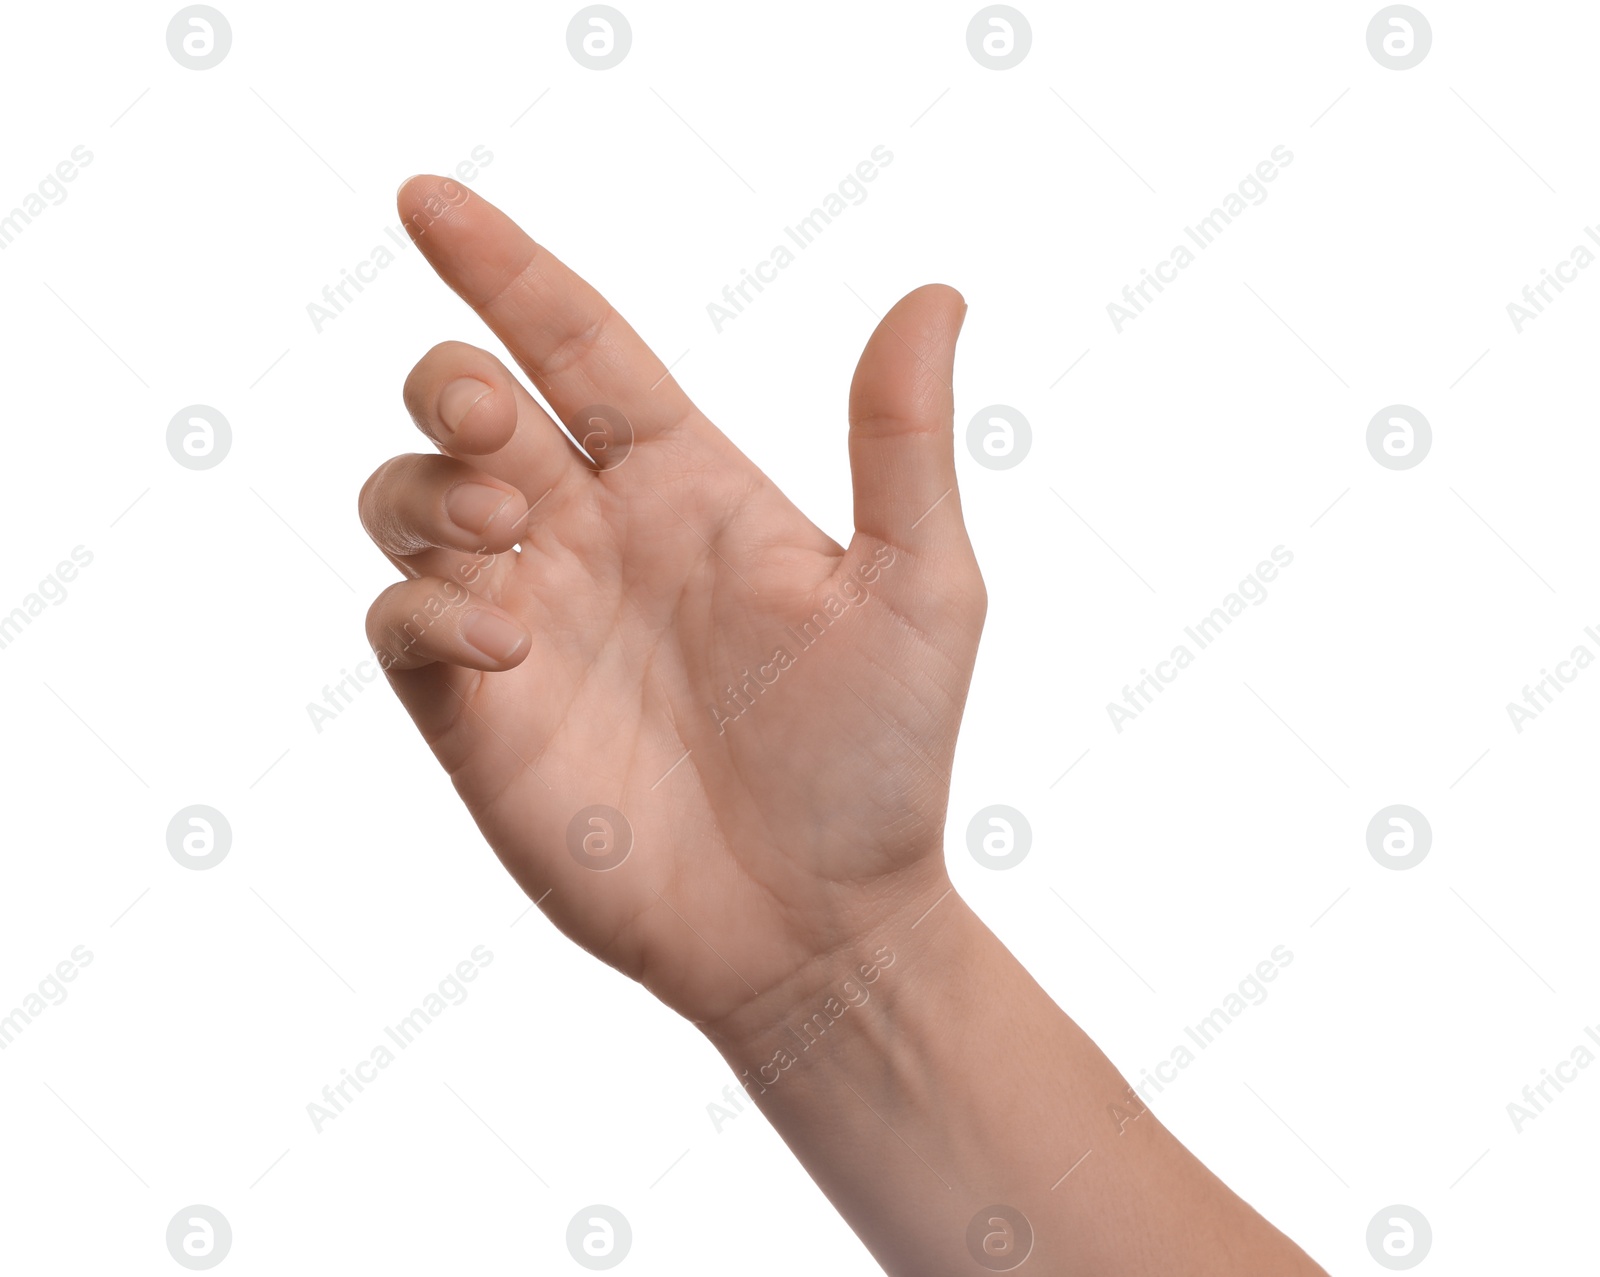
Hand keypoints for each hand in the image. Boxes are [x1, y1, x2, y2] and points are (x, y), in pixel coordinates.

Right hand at [361, 176, 983, 1033]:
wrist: (820, 922)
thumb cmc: (879, 758)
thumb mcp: (917, 588)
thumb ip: (901, 441)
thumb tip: (936, 293)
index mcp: (686, 483)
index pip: (575, 341)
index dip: (500, 266)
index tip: (425, 200)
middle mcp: (594, 536)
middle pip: (466, 403)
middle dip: (451, 381)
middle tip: (498, 428)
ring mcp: (530, 620)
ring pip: (405, 498)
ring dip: (426, 487)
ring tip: (511, 537)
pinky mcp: (479, 712)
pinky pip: (400, 619)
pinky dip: (429, 605)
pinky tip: (513, 642)